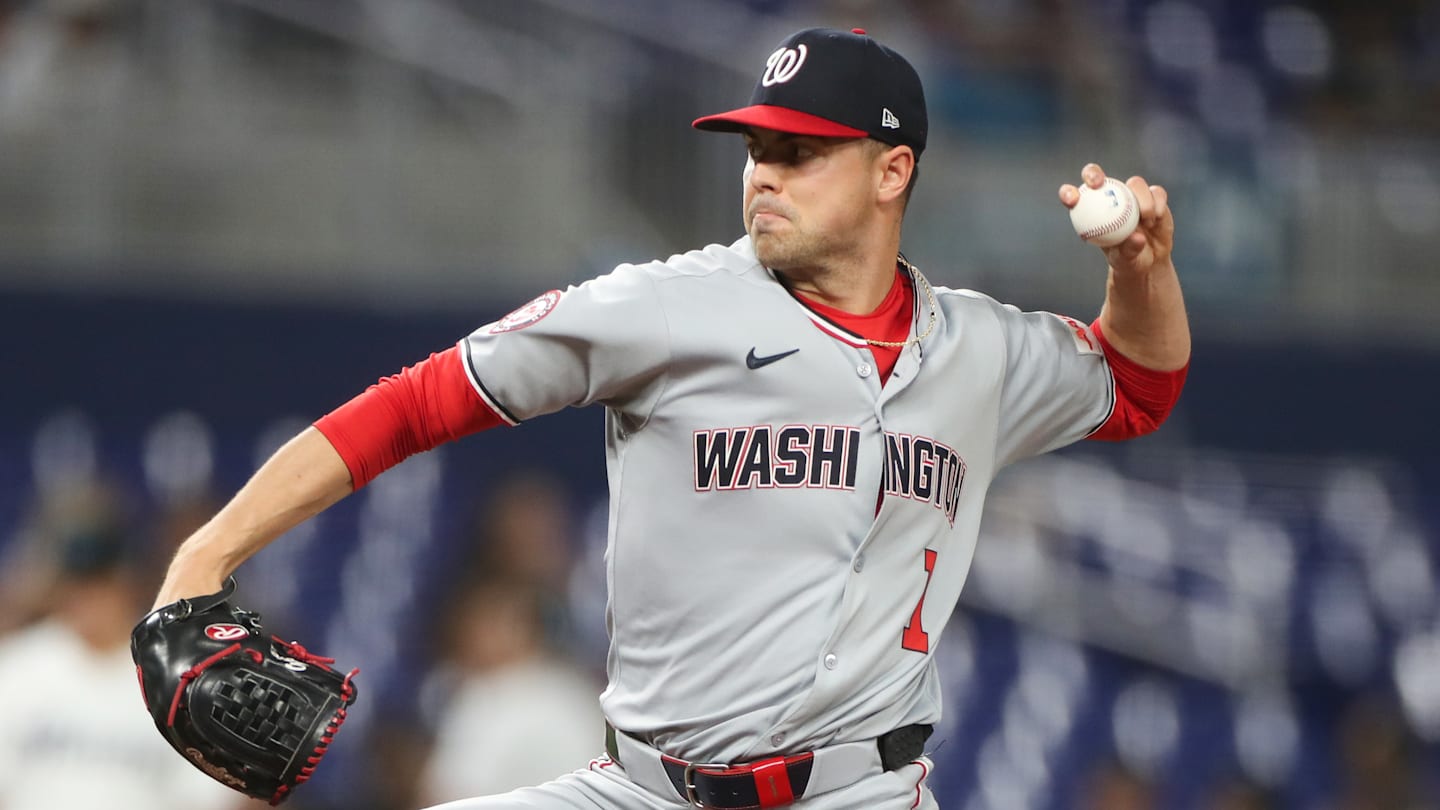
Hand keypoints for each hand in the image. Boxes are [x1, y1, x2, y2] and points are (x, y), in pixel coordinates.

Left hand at [1059, 163, 1173, 276]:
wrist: (1150, 259)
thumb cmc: (1128, 260)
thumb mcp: (1125, 260)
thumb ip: (1128, 250)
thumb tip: (1136, 237)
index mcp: (1092, 212)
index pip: (1074, 197)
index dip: (1068, 193)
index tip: (1072, 200)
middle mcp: (1110, 197)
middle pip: (1095, 176)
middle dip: (1093, 174)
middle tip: (1097, 184)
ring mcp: (1132, 194)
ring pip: (1134, 183)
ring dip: (1142, 199)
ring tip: (1146, 221)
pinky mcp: (1153, 196)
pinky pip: (1156, 192)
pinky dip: (1157, 203)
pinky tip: (1156, 218)